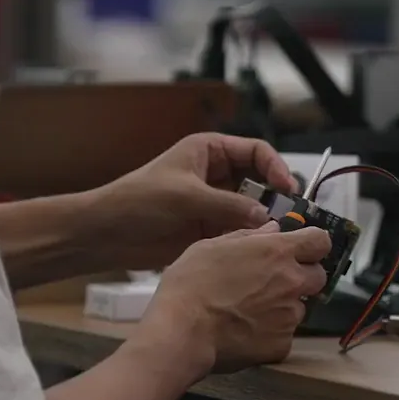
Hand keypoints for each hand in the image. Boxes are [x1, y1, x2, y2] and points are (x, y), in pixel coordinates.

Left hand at [98, 133, 299, 268]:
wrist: (108, 234)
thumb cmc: (138, 201)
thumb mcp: (186, 196)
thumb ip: (229, 206)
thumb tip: (267, 217)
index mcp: (209, 151)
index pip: (255, 152)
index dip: (275, 167)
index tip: (287, 187)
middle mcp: (215, 175)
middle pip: (259, 181)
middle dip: (275, 196)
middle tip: (290, 216)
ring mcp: (213, 203)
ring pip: (252, 209)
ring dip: (265, 220)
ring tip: (278, 235)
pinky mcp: (209, 229)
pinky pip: (239, 230)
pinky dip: (250, 238)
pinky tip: (259, 248)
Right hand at [135, 223, 332, 374]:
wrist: (182, 331)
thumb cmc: (190, 283)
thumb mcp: (211, 247)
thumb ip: (248, 237)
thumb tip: (273, 230)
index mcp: (278, 252)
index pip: (320, 241)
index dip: (313, 244)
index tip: (301, 250)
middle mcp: (292, 282)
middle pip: (318, 276)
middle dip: (302, 277)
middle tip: (274, 282)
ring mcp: (290, 316)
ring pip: (298, 308)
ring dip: (283, 307)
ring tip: (250, 312)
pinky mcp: (282, 345)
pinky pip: (283, 336)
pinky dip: (270, 334)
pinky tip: (245, 333)